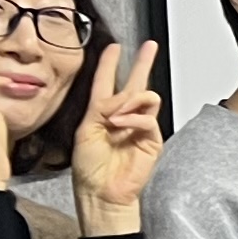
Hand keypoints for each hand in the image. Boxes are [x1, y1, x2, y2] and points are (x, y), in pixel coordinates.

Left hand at [68, 40, 163, 235]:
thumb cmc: (89, 168)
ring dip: (130, 99)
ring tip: (116, 114)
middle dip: (143, 63)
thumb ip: (102, 108)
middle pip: (135, 83)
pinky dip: (133, 118)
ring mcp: (138, 127)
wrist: (102, 192)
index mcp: (101, 114)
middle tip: (150, 46)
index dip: (110, 63)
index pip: (106, 82)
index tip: (114, 47)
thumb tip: (122, 97)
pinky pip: (147, 118)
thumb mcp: (85, 130)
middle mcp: (122, 117)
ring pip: (146, 96)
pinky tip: (120, 124)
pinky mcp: (152, 139)